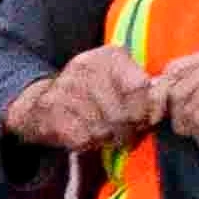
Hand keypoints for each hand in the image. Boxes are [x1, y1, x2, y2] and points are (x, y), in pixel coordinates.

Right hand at [0, 43, 158, 156]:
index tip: (147, 116)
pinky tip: (90, 134)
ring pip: (106, 129)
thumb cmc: (92, 90)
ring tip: (110, 132)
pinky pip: (85, 138)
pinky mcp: (52, 114)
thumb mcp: (119, 75)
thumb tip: (159, 109)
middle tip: (130, 130)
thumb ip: (144, 87)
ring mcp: (65, 90)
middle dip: (132, 128)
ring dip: (112, 137)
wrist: (39, 102)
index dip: (147, 108)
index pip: (139, 87)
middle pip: (124, 112)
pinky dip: (92, 142)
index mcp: (108, 56)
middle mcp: (84, 68)